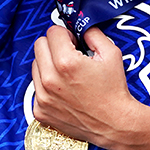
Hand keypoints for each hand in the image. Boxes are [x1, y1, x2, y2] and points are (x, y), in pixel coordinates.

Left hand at [31, 26, 140, 146]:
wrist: (114, 123)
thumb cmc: (114, 91)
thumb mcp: (111, 54)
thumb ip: (93, 34)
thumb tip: (81, 27)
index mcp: (66, 62)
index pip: (53, 32)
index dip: (66, 33)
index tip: (73, 41)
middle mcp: (50, 79)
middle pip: (39, 45)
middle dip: (54, 45)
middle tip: (68, 53)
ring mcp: (43, 96)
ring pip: (35, 65)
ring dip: (48, 64)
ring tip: (67, 73)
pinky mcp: (40, 110)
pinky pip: (36, 87)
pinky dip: (47, 85)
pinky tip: (64, 89)